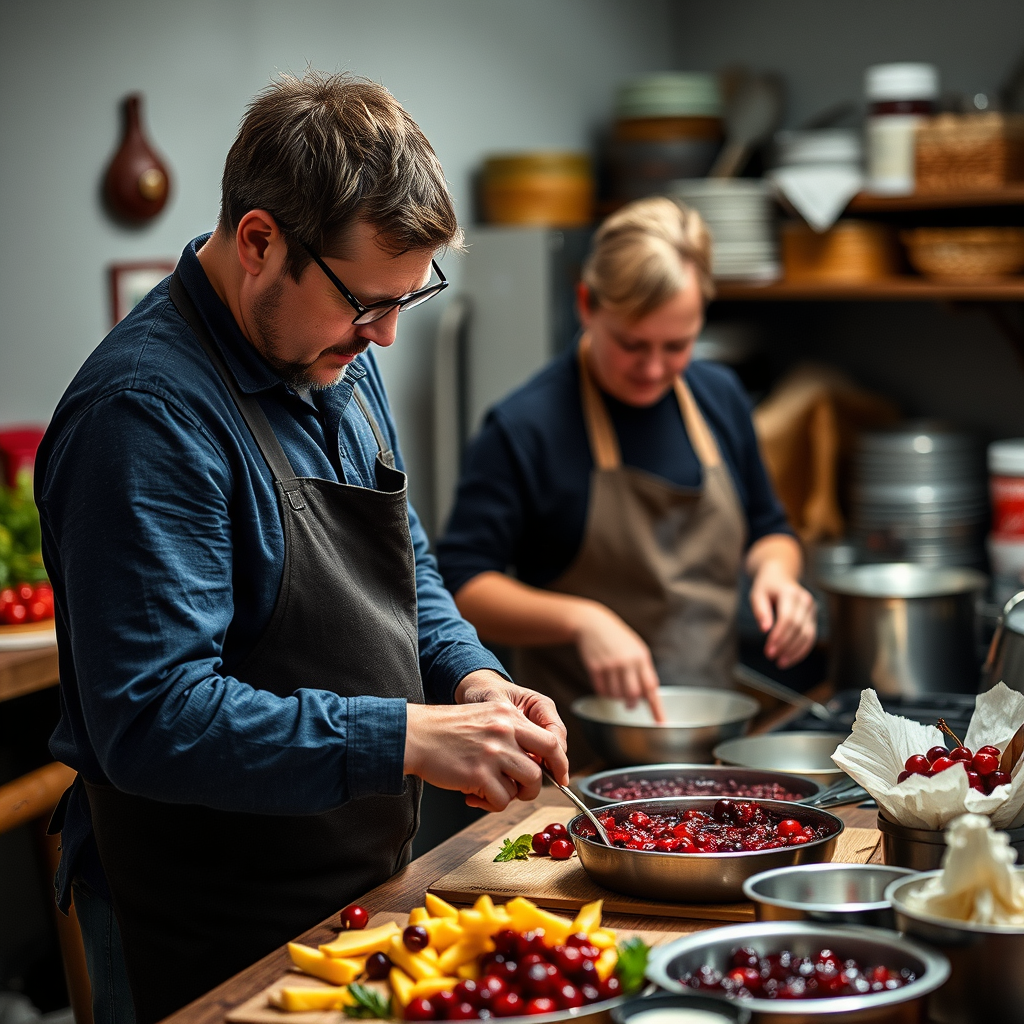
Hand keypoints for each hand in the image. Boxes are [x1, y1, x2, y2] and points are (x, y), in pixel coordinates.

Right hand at [404, 671, 567, 811]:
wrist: (416, 735)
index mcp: (509, 714)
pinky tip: (474, 794)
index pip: (551, 739)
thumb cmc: (446, 730)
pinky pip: (502, 800)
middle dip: (541, 783)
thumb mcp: (485, 717)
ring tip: (493, 790)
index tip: (560, 775)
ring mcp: (493, 753)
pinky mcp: (479, 774)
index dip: (559, 762)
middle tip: (525, 789)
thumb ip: (511, 732)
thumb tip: (534, 761)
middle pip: (544, 766)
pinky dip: (492, 803)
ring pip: (527, 784)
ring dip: (514, 794)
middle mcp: (505, 731)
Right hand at [573, 603, 664, 721]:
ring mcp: (610, 665)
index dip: (656, 707)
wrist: (593, 624)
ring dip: (616, 698)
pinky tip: (605, 684)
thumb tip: (648, 694)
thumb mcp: (636, 648)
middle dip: (631, 704)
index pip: (651, 687)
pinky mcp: (595, 667)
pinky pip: (601, 690)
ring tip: (615, 688)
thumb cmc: (617, 638)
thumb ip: (643, 669)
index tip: (661, 722)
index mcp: (641, 657)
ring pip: (616, 695)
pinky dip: (604, 692)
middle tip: (630, 705)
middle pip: (633, 695)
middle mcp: (627, 662)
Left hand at [749, 561, 816, 668]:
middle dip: (785, 645)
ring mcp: (811, 609)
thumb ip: (761, 610)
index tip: (768, 650)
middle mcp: (805, 600)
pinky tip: (790, 658)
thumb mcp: (757, 594)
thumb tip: (765, 630)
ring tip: (781, 662)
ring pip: (808, 635)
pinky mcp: (813, 618)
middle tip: (771, 656)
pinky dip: (801, 650)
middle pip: (798, 628)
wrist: (780, 576)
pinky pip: (810, 637)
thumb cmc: (766, 587)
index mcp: (790, 593)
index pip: (787, 618)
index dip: (779, 636)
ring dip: (795, 651)